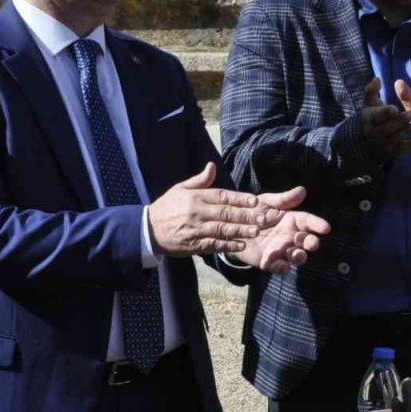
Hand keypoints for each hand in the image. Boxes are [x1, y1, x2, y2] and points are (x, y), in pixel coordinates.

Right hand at [147, 163, 269, 256]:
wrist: (147, 229)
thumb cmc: (167, 207)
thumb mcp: (180, 189)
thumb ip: (199, 180)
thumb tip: (212, 166)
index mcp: (196, 197)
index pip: (222, 196)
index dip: (240, 198)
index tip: (255, 201)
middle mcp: (197, 212)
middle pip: (225, 213)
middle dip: (246, 215)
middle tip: (263, 217)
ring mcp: (195, 229)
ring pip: (222, 229)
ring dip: (240, 231)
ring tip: (256, 231)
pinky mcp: (193, 244)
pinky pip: (213, 244)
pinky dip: (228, 245)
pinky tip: (241, 245)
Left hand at [231, 187, 330, 273]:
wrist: (231, 228)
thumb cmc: (252, 212)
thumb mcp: (265, 202)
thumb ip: (283, 199)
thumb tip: (302, 190)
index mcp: (292, 220)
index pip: (308, 221)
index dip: (317, 224)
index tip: (326, 228)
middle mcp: (290, 236)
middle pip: (306, 241)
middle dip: (311, 243)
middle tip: (313, 244)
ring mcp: (281, 250)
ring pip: (296, 256)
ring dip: (299, 256)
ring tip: (296, 254)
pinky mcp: (270, 262)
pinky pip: (279, 267)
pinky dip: (282, 267)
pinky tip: (282, 266)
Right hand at [361, 77, 410, 160]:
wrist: (366, 141)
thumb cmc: (372, 116)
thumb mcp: (369, 103)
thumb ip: (372, 90)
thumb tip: (377, 79)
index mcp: (368, 119)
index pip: (375, 116)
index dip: (384, 113)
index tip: (394, 108)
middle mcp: (373, 133)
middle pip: (387, 128)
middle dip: (400, 121)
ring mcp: (381, 144)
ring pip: (395, 139)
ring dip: (406, 132)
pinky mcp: (390, 153)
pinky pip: (402, 150)